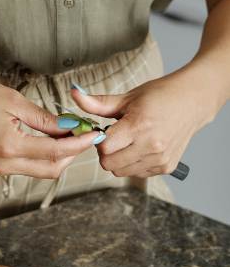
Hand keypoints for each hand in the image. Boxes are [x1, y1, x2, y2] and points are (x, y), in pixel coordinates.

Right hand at [0, 78, 101, 178]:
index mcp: (11, 147)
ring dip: (59, 155)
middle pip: (52, 169)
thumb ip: (45, 119)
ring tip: (69, 132)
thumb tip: (71, 127)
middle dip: (72, 154)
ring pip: (42, 170)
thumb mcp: (14, 102)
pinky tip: (50, 137)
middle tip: (84, 133)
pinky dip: (44, 155)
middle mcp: (6, 163)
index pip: (56, 151)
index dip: (80, 143)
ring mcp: (1, 167)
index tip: (95, 132)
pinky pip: (30, 166)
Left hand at [70, 72, 218, 177]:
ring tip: (129, 141)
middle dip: (106, 152)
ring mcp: (160, 159)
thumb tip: (73, 93)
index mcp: (139, 126)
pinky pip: (136, 173)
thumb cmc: (159, 96)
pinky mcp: (166, 167)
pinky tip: (141, 148)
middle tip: (116, 137)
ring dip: (119, 159)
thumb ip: (97, 102)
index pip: (103, 148)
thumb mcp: (127, 97)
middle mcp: (151, 146)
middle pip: (109, 164)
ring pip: (120, 172)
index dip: (99, 140)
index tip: (106, 130)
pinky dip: (133, 164)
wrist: (194, 101)